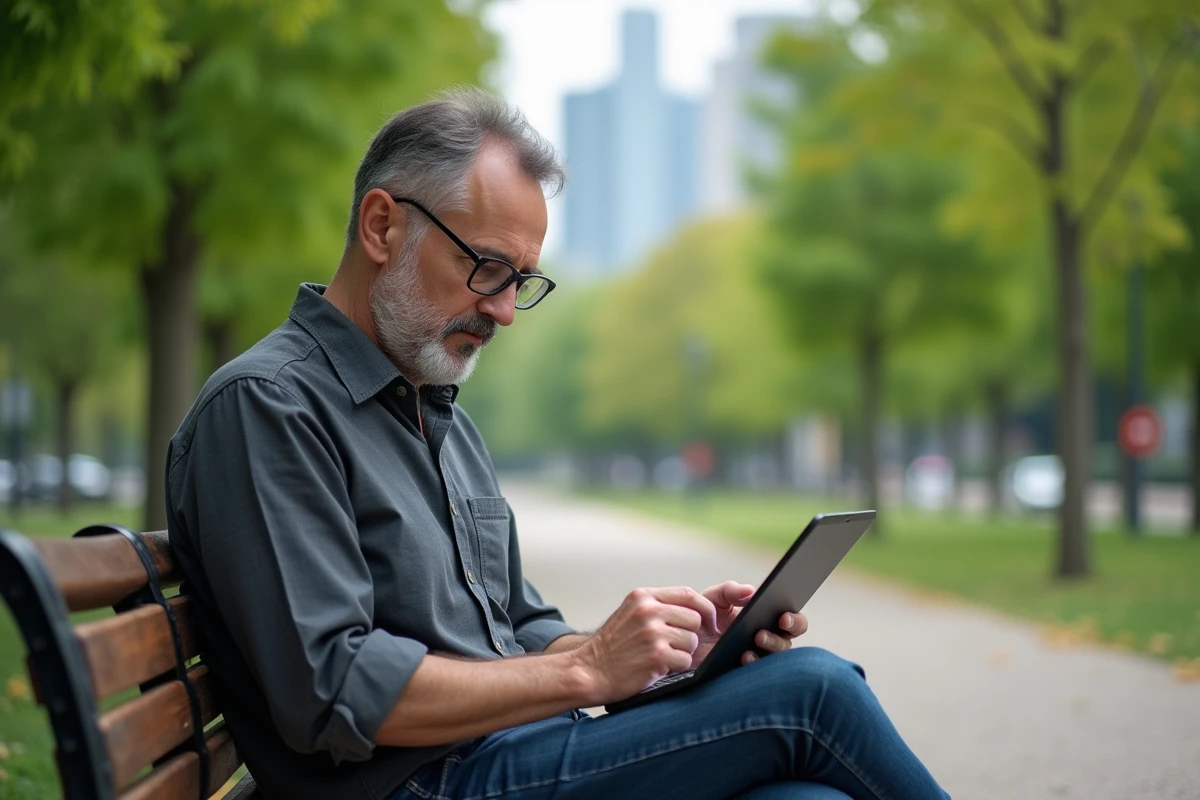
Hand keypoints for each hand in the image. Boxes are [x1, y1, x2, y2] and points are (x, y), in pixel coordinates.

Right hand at [572, 587, 717, 703]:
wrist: (589, 670)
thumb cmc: (612, 646)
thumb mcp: (630, 613)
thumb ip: (657, 606)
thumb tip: (694, 607)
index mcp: (643, 597)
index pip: (688, 594)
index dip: (704, 608)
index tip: (709, 622)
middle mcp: (648, 611)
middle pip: (694, 618)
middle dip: (689, 635)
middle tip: (673, 646)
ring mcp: (652, 633)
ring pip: (691, 641)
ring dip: (682, 653)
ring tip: (661, 657)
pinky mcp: (656, 656)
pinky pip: (685, 660)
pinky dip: (676, 668)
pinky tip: (658, 668)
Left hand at [691, 581, 808, 667]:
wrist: (683, 638)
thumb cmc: (703, 615)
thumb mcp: (714, 598)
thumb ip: (731, 591)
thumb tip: (751, 591)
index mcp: (764, 619)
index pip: (789, 620)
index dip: (794, 619)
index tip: (783, 617)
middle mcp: (765, 639)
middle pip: (788, 641)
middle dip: (784, 636)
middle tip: (769, 629)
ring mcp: (756, 657)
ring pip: (775, 658)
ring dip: (768, 648)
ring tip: (753, 641)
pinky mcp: (742, 671)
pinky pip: (756, 672)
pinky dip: (753, 664)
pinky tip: (743, 657)